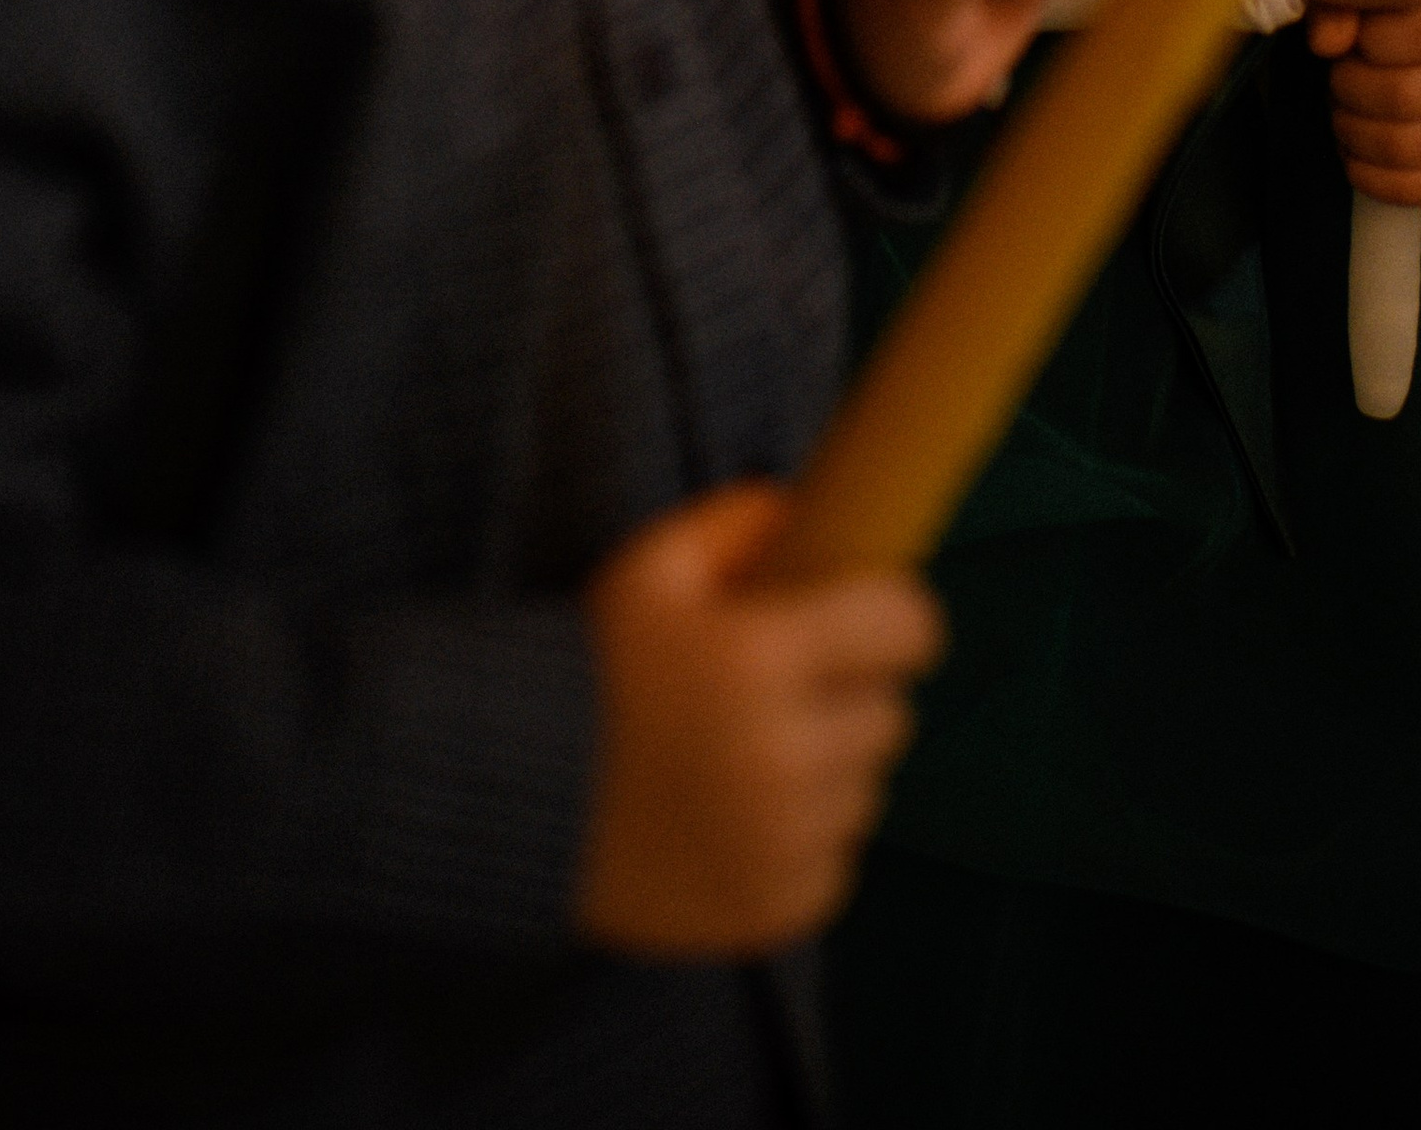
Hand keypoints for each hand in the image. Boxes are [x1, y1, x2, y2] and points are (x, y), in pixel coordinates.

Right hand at [575, 480, 943, 954]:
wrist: (513, 798)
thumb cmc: (593, 668)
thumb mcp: (651, 567)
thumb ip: (736, 522)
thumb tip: (804, 512)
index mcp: (761, 659)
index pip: (907, 628)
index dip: (899, 618)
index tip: (878, 621)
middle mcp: (783, 756)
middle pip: (892, 715)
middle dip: (854, 694)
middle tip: (793, 690)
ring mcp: (781, 842)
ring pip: (868, 790)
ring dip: (832, 768)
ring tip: (755, 753)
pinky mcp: (773, 908)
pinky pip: (839, 861)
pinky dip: (807, 838)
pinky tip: (744, 814)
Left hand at [1309, 0, 1420, 204]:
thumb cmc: (1396, 18)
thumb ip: (1343, 2)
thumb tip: (1327, 41)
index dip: (1370, 42)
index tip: (1349, 41)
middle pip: (1406, 95)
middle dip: (1351, 92)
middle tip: (1338, 81)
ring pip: (1404, 146)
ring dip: (1355, 134)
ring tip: (1345, 113)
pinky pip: (1417, 190)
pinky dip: (1370, 176)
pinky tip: (1355, 153)